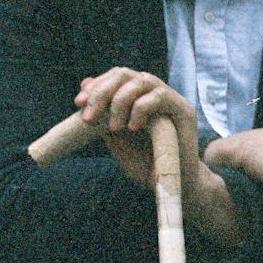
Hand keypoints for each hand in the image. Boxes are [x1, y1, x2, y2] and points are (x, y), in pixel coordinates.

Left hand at [73, 69, 245, 246]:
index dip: (96, 85)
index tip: (78, 103)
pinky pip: (160, 96)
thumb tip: (84, 94)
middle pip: (126, 74)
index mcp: (138, 97)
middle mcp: (155, 93)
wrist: (173, 188)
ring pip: (143, 80)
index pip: (116, 77)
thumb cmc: (146, 165)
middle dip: (102, 91)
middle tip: (89, 117)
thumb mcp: (116, 139)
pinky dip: (141, 109)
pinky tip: (132, 128)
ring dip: (120, 100)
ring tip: (113, 127)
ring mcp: (171, 100)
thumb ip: (104, 117)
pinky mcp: (184, 111)